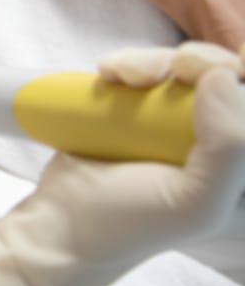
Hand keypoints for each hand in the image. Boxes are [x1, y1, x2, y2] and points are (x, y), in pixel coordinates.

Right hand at [0, 42, 244, 285]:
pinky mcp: (134, 109)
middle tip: (178, 67)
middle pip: (225, 75)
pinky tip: (107, 75)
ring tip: (119, 76)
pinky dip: (126, 63)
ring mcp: (172, 122)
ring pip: (181, 65)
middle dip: (201, 61)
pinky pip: (143, 68)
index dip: (240, 76)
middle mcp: (212, 141)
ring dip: (151, 62)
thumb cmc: (127, 224)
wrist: (58, 222)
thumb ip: (229, 148)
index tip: (216, 71)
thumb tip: (220, 76)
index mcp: (240, 170)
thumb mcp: (196, 203)